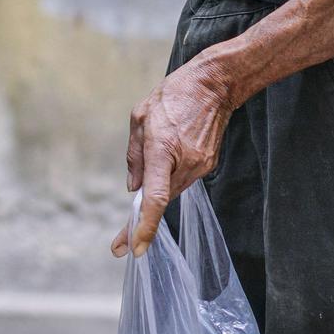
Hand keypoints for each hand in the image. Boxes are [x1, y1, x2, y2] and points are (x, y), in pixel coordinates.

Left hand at [110, 54, 235, 257]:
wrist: (214, 85)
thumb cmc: (173, 96)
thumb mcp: (139, 117)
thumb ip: (134, 156)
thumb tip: (134, 188)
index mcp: (162, 148)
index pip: (155, 197)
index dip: (144, 225)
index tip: (134, 247)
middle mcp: (184, 162)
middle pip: (161, 200)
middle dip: (141, 221)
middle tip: (119, 243)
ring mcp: (200, 165)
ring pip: (171, 191)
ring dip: (156, 193)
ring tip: (147, 178)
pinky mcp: (208, 165)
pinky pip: (181, 180)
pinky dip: (169, 179)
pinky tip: (166, 160)